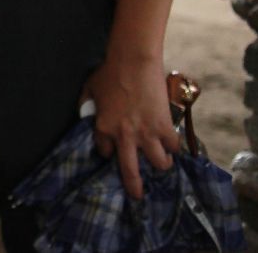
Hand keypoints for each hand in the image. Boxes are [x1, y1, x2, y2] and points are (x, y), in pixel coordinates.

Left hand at [80, 51, 179, 198]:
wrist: (134, 62)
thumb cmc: (110, 72)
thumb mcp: (89, 89)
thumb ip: (86, 105)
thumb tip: (84, 114)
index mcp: (104, 128)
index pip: (105, 151)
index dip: (109, 152)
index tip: (112, 152)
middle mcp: (124, 136)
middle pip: (130, 171)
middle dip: (134, 186)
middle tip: (137, 195)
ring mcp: (146, 133)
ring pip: (158, 163)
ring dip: (161, 164)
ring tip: (163, 163)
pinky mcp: (164, 126)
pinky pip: (173, 146)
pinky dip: (174, 147)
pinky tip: (173, 145)